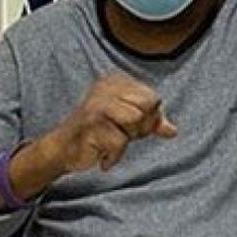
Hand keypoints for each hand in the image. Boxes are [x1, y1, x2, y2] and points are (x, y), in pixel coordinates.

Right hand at [54, 73, 177, 172]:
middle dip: (139, 127)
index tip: (126, 126)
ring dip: (125, 139)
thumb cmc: (98, 133)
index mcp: (117, 81)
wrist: (63, 149)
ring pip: (135, 121)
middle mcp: (106, 86)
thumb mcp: (128, 124)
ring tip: (109, 140)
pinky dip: (113, 155)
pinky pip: (120, 142)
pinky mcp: (91, 122)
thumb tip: (173, 131)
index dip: (147, 119)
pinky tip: (101, 153)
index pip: (153, 98)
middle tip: (119, 134)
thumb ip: (151, 123)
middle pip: (147, 106)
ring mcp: (97, 103)